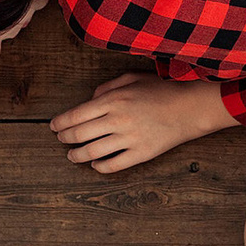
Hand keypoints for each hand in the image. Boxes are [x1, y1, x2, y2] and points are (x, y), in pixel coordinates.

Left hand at [50, 72, 229, 172]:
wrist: (191, 107)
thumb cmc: (162, 90)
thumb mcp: (132, 78)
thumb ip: (107, 88)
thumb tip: (90, 101)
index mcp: (113, 100)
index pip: (75, 115)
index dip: (60, 123)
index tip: (54, 126)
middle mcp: (118, 120)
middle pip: (79, 135)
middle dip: (64, 139)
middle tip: (61, 140)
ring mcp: (129, 139)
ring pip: (92, 153)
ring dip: (77, 156)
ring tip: (72, 155)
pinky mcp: (141, 154)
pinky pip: (113, 165)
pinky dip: (99, 167)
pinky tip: (95, 164)